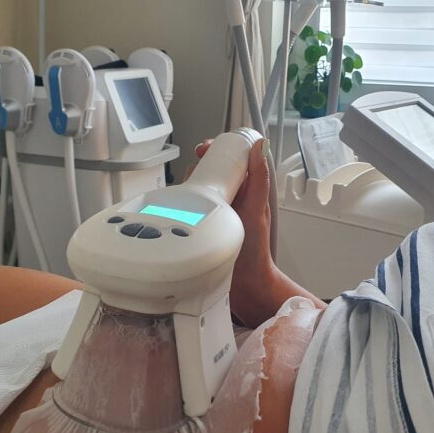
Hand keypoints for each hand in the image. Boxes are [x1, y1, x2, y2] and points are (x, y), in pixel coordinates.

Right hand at [191, 139, 324, 326]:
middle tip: (191, 176)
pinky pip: (187, 209)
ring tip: (182, 194)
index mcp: (245, 189)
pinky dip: (180, 205)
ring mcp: (213, 213)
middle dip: (198, 167)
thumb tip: (260, 145)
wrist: (245, 286)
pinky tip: (173, 208)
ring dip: (187, 187)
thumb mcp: (257, 210)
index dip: (216, 150)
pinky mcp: (201, 226)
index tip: (203, 150)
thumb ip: (259, 180)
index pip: (229, 159)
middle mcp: (229, 198)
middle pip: (208, 171)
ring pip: (196, 189)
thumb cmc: (255, 251)